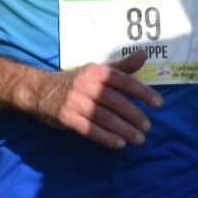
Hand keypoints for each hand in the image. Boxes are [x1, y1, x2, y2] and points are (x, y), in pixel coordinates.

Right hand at [27, 51, 158, 149]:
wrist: (39, 90)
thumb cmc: (75, 81)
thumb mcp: (97, 70)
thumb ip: (122, 66)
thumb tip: (145, 53)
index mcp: (96, 72)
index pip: (124, 81)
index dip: (142, 92)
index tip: (158, 104)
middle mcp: (86, 85)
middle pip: (115, 101)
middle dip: (134, 115)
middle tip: (148, 126)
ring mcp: (74, 102)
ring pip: (104, 117)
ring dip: (124, 129)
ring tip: (139, 138)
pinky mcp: (66, 117)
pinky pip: (89, 129)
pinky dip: (106, 137)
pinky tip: (119, 144)